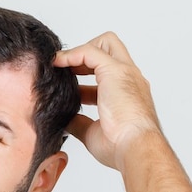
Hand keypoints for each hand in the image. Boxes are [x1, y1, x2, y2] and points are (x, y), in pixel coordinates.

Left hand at [54, 32, 164, 170]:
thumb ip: (80, 122)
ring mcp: (126, 72)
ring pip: (105, 43)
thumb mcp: (92, 132)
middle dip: (86, 53)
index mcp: (128, 92)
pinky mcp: (115, 71)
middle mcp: (130, 78)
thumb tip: (65, 120)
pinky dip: (71, 55)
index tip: (66, 82)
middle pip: (111, 48)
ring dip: (79, 52)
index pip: (108, 72)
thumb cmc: (120, 147)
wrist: (134, 148)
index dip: (85, 73)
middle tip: (66, 69)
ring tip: (57, 65)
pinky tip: (57, 63)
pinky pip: (89, 52)